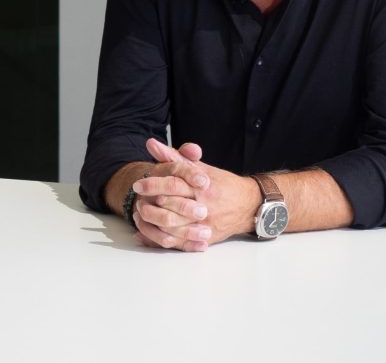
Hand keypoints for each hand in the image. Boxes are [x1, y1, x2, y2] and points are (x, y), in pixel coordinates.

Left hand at [133, 139, 258, 251]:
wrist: (248, 205)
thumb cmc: (222, 184)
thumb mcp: (200, 167)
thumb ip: (174, 156)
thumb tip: (151, 144)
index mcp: (202, 186)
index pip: (174, 183)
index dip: (153, 184)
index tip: (138, 184)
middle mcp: (204, 205)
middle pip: (172, 206)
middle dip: (150, 204)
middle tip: (137, 201)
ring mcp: (205, 224)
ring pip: (174, 226)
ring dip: (154, 222)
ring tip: (141, 215)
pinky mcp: (206, 238)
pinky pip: (181, 242)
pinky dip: (163, 239)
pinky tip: (150, 232)